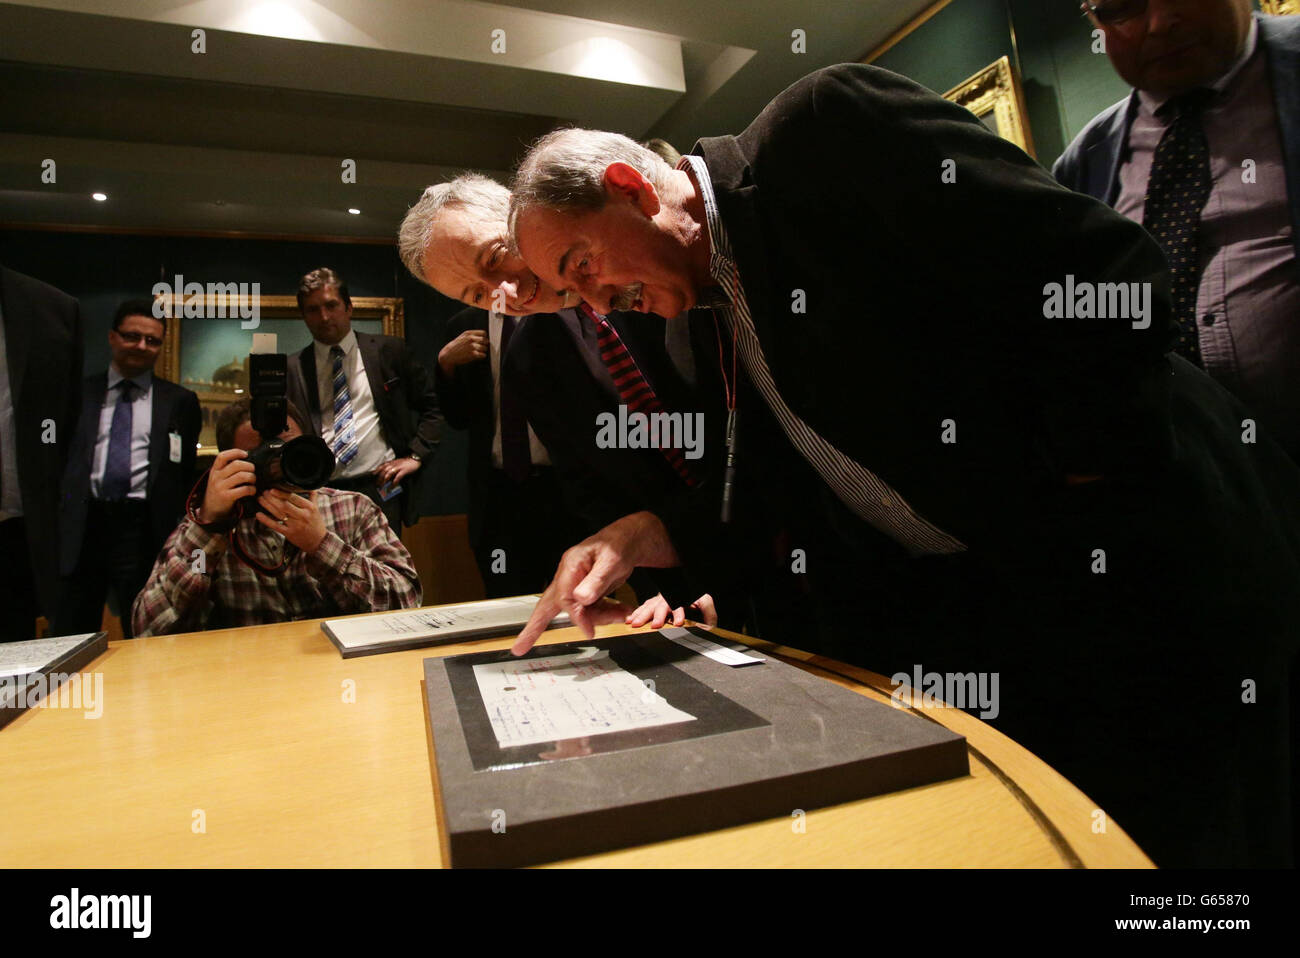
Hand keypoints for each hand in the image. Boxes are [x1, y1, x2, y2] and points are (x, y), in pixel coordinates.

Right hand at [201, 448, 256, 520]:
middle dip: (249, 466)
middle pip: (236, 465)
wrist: (211, 508)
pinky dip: (252, 489)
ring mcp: (221, 487)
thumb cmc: (220, 490)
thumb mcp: (219, 477)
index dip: (235, 452)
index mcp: (215, 470)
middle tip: (253, 470)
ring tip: (253, 481)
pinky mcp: (226, 497)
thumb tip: (247, 458)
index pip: (223, 456)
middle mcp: (216, 477)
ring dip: (252, 477)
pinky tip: (252, 490)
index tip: (245, 454)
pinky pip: (244, 489)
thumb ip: (228, 468)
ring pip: (242, 476)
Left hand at [255, 488, 326, 551]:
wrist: (318, 541)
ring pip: (278, 514)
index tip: (272, 489)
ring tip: (260, 499)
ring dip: (267, 506)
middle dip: (272, 498)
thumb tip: (311, 485)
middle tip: (264, 493)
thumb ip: (313, 497)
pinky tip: (258, 514)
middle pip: (284, 505)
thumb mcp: (317, 509)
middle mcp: (302, 515)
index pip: (293, 498)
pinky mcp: (289, 533)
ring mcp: (295, 525)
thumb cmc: (316, 523)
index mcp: (309, 507)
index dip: (281, 493)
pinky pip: (275, 526)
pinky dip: (266, 520)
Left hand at [375, 457, 420, 486]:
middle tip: (377, 484)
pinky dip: (394, 482)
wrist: (415, 459)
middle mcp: (394, 464)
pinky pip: (397, 477)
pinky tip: (392, 486)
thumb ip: (392, 467)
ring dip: (384, 480)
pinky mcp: (404, 471)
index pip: (382, 465)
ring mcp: (399, 467)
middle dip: (379, 478)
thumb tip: (387, 474)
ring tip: (382, 486)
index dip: (377, 470)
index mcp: (392, 462)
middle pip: (384, 471)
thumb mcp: (398, 463)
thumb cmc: (407, 462)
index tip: (373, 474)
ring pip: (388, 474)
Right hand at [438, 330, 487, 374]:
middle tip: (482, 347)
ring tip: (479, 352)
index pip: (483, 333)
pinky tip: (478, 356)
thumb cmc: (456, 346)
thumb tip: (484, 336)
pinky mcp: (473, 354)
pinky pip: (483, 355)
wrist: (449, 355)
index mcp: (469, 333)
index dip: (484, 337)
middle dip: (484, 344)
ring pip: (485, 348)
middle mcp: (471, 339)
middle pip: (485, 340)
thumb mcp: (462, 337)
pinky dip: (482, 356)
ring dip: (483, 351)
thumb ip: (472, 335)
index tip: (482, 341)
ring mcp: (472, 346)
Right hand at [512, 511, 680, 655]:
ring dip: (601, 618)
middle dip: (533, 627)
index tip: (589, 631)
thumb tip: (581, 599)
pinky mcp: (586, 591)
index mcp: (570, 565)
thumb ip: (597, 580)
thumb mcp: (611, 561)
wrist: (629, 540)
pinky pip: (592, 610)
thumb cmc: (618, 544)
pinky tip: (622, 611)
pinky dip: (607, 614)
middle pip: (546, 606)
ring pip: (579, 612)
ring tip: (624, 614)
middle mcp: (568, 576)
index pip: (565, 598)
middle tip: (518, 648)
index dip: (577, 616)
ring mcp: (576, 584)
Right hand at [625, 593, 717, 628]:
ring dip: (642, 615)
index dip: (678, 613)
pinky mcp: (652, 603)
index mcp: (680, 597)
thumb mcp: (705, 601)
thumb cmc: (693, 595)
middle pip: (661, 606)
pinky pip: (643, 607)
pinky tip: (630, 619)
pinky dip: (636, 613)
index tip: (678, 622)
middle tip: (655, 625)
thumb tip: (708, 627)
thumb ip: (709, 614)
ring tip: (636, 623)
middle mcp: (668, 598)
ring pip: (649, 606)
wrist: (684, 584)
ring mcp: (659, 600)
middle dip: (658, 616)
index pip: (679, 604)